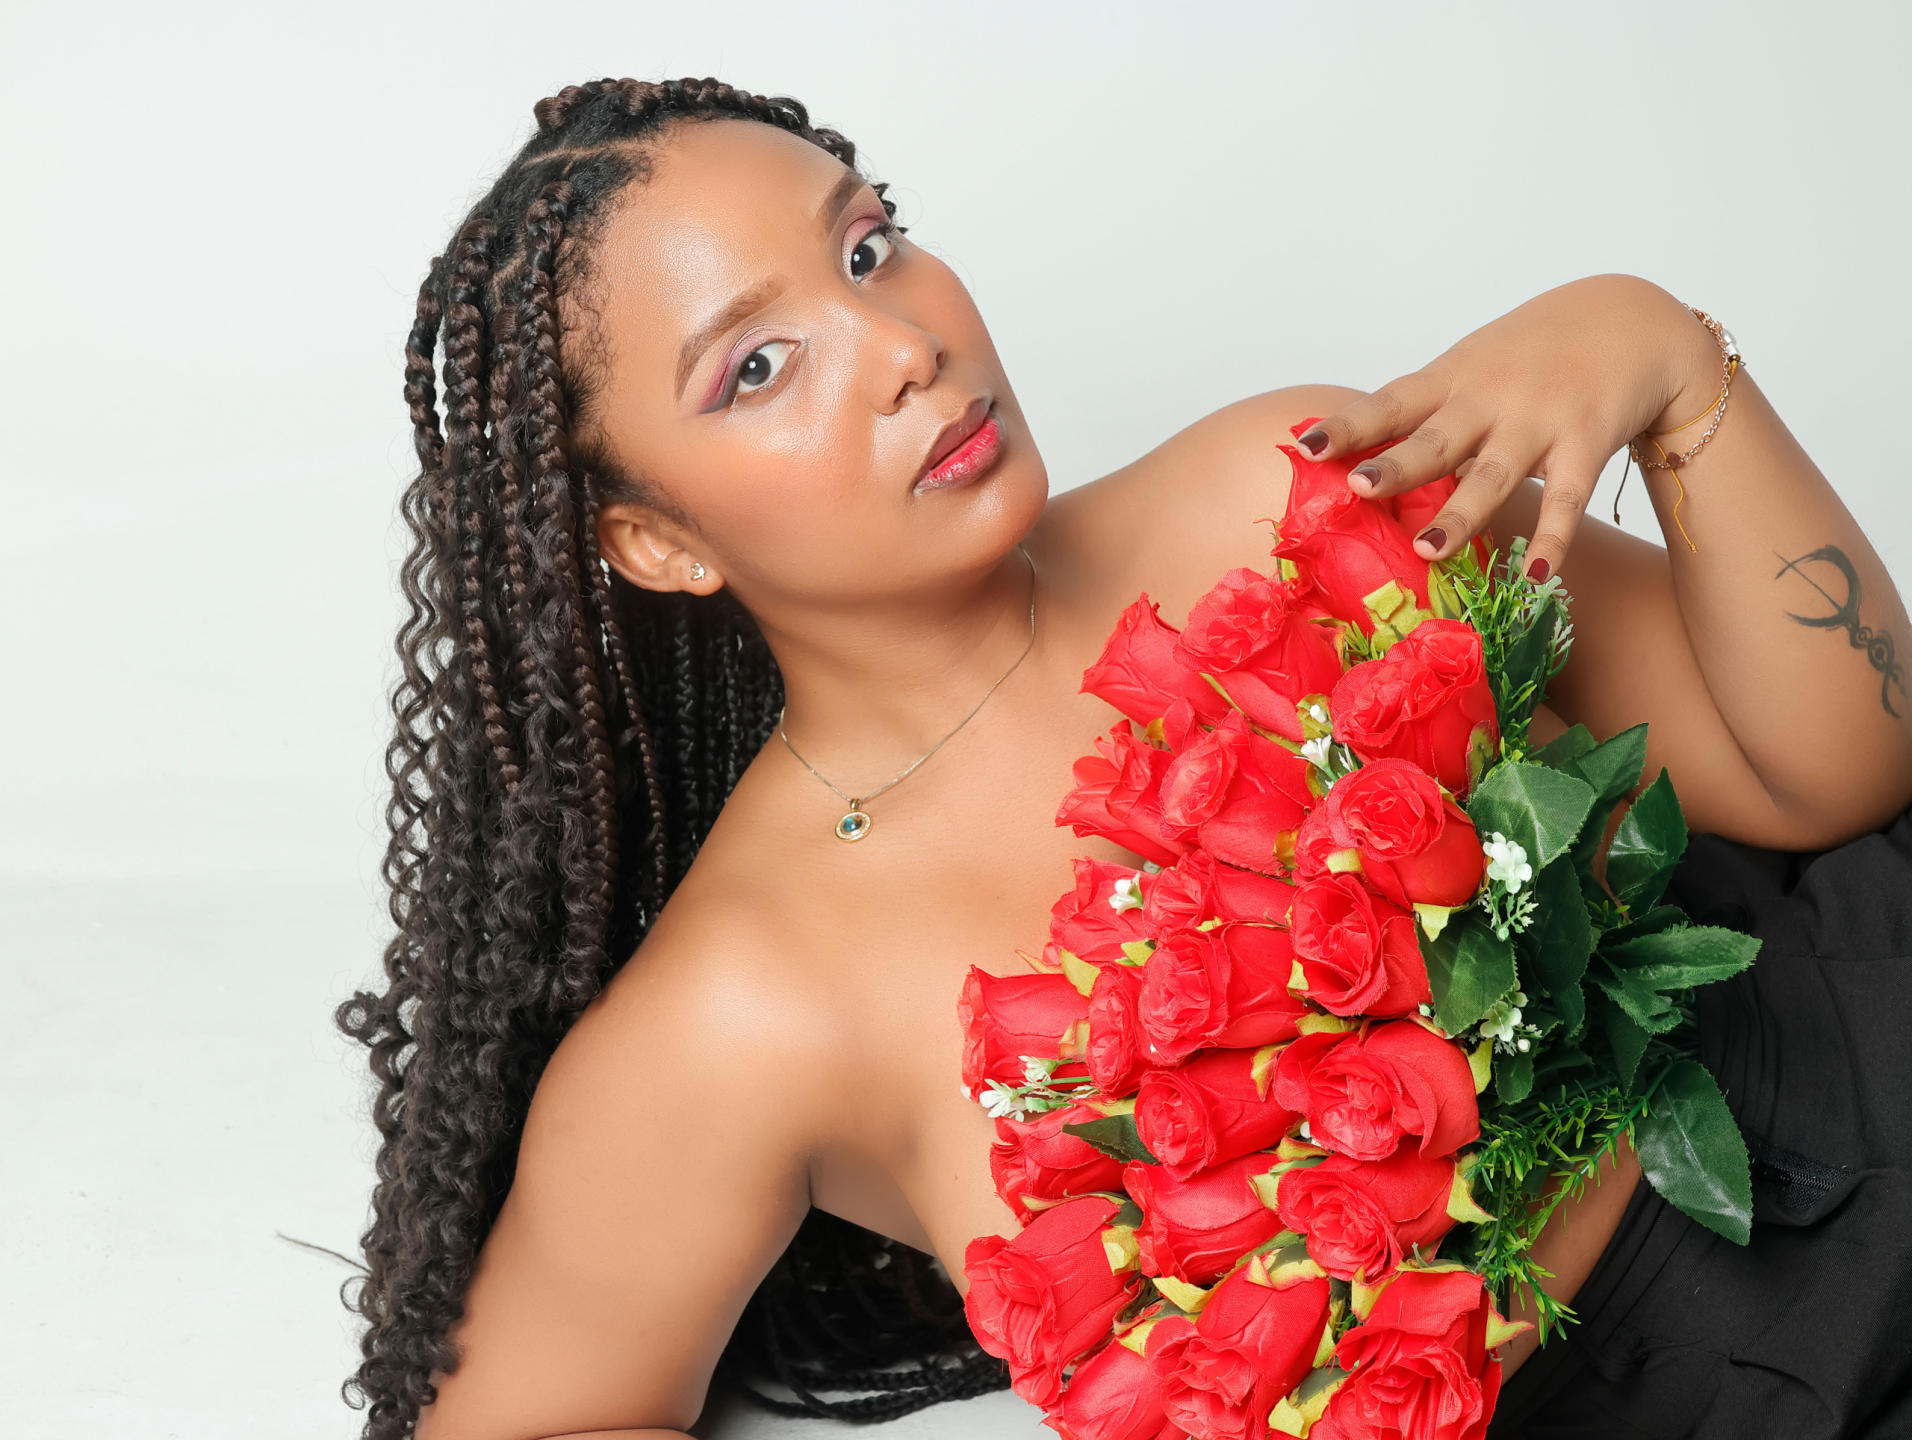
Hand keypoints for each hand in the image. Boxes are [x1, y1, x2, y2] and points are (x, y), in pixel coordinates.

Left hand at [1291, 274, 1722, 580]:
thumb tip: (1357, 459)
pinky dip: (1552, 540)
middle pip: (1436, 438)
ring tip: (1427, 550)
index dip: (1348, 425)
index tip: (1305, 447)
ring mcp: (1539, 422)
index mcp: (1452, 378)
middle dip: (1397, 464)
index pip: (1390, 403)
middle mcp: (1490, 399)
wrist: (1633, 321)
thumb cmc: (1532, 354)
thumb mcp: (1472, 365)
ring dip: (1461, 514)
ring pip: (1493, 475)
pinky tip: (1535, 577)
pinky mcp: (1585, 445)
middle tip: (1358, 488)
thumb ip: (1425, 409)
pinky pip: (1566, 501)